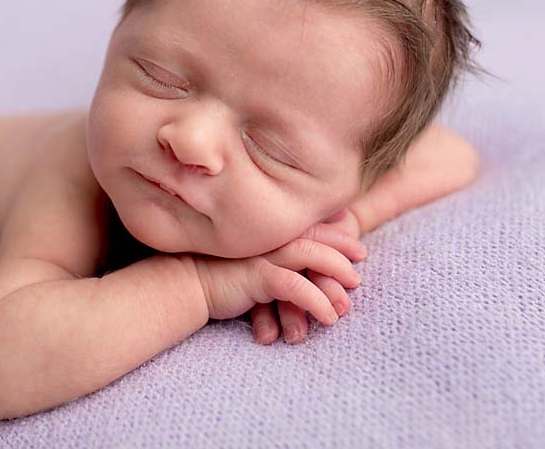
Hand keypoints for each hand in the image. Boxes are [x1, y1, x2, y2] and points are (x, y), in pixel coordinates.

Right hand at [192, 225, 363, 331]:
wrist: (184, 283)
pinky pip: (296, 287)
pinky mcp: (257, 275)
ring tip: (348, 301)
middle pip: (315, 237)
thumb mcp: (246, 260)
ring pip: (311, 257)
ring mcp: (263, 254)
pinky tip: (328, 317)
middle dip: (342, 250)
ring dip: (334, 278)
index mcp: (268, 232)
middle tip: (360, 268)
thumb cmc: (213, 274)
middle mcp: (268, 238)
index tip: (357, 245)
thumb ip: (268, 257)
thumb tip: (292, 267)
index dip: (336, 233)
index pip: (309, 226)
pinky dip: (316, 301)